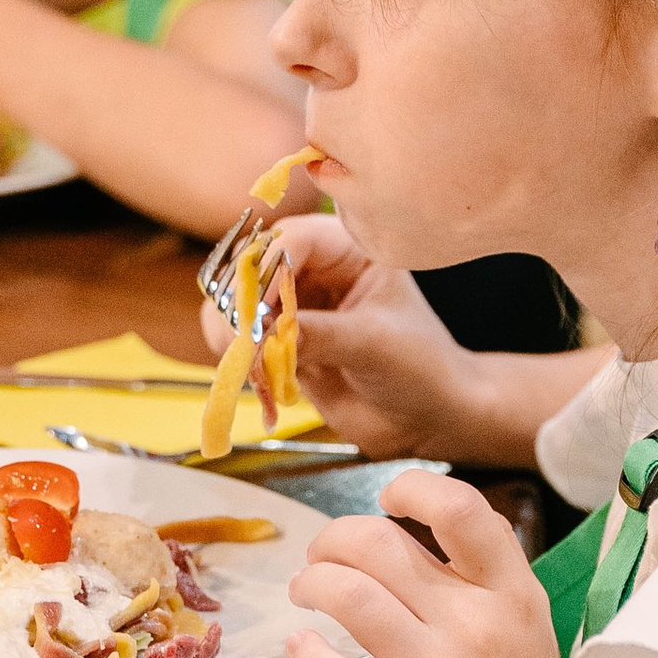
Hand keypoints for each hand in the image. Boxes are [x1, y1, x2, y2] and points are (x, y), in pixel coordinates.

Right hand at [210, 217, 491, 460]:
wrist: (426, 417)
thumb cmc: (420, 367)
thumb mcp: (375, 344)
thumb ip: (319, 334)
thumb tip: (265, 331)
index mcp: (347, 248)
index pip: (291, 240)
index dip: (267, 270)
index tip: (258, 309)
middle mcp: (314, 270)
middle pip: (252, 265)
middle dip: (242, 299)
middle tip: (242, 337)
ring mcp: (293, 307)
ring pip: (236, 302)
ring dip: (231, 330)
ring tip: (248, 362)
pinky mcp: (279, 343)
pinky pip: (239, 341)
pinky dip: (236, 357)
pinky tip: (257, 378)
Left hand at [290, 470, 575, 657]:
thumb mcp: (528, 630)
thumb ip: (484, 577)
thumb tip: (419, 523)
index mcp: (514, 596)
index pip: (462, 509)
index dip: (413, 487)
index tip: (387, 499)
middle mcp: (478, 628)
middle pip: (381, 545)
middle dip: (332, 539)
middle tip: (320, 557)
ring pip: (350, 597)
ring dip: (310, 584)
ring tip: (304, 593)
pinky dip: (305, 655)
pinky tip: (300, 646)